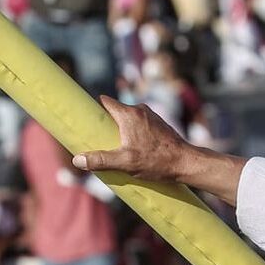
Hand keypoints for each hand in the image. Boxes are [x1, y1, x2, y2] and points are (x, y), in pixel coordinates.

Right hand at [73, 96, 245, 203]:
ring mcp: (151, 116)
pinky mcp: (159, 125)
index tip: (85, 117)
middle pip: (116, 111)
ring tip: (115, 146)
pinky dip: (133, 132)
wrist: (186, 163)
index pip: (105, 101)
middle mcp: (139, 110)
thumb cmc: (157, 161)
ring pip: (129, 118)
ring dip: (121, 129)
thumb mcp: (125, 163)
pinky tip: (132, 148)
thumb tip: (78, 160)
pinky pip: (140, 124)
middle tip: (97, 138)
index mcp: (128, 114)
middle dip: (106, 123)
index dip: (94, 108)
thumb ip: (101, 160)